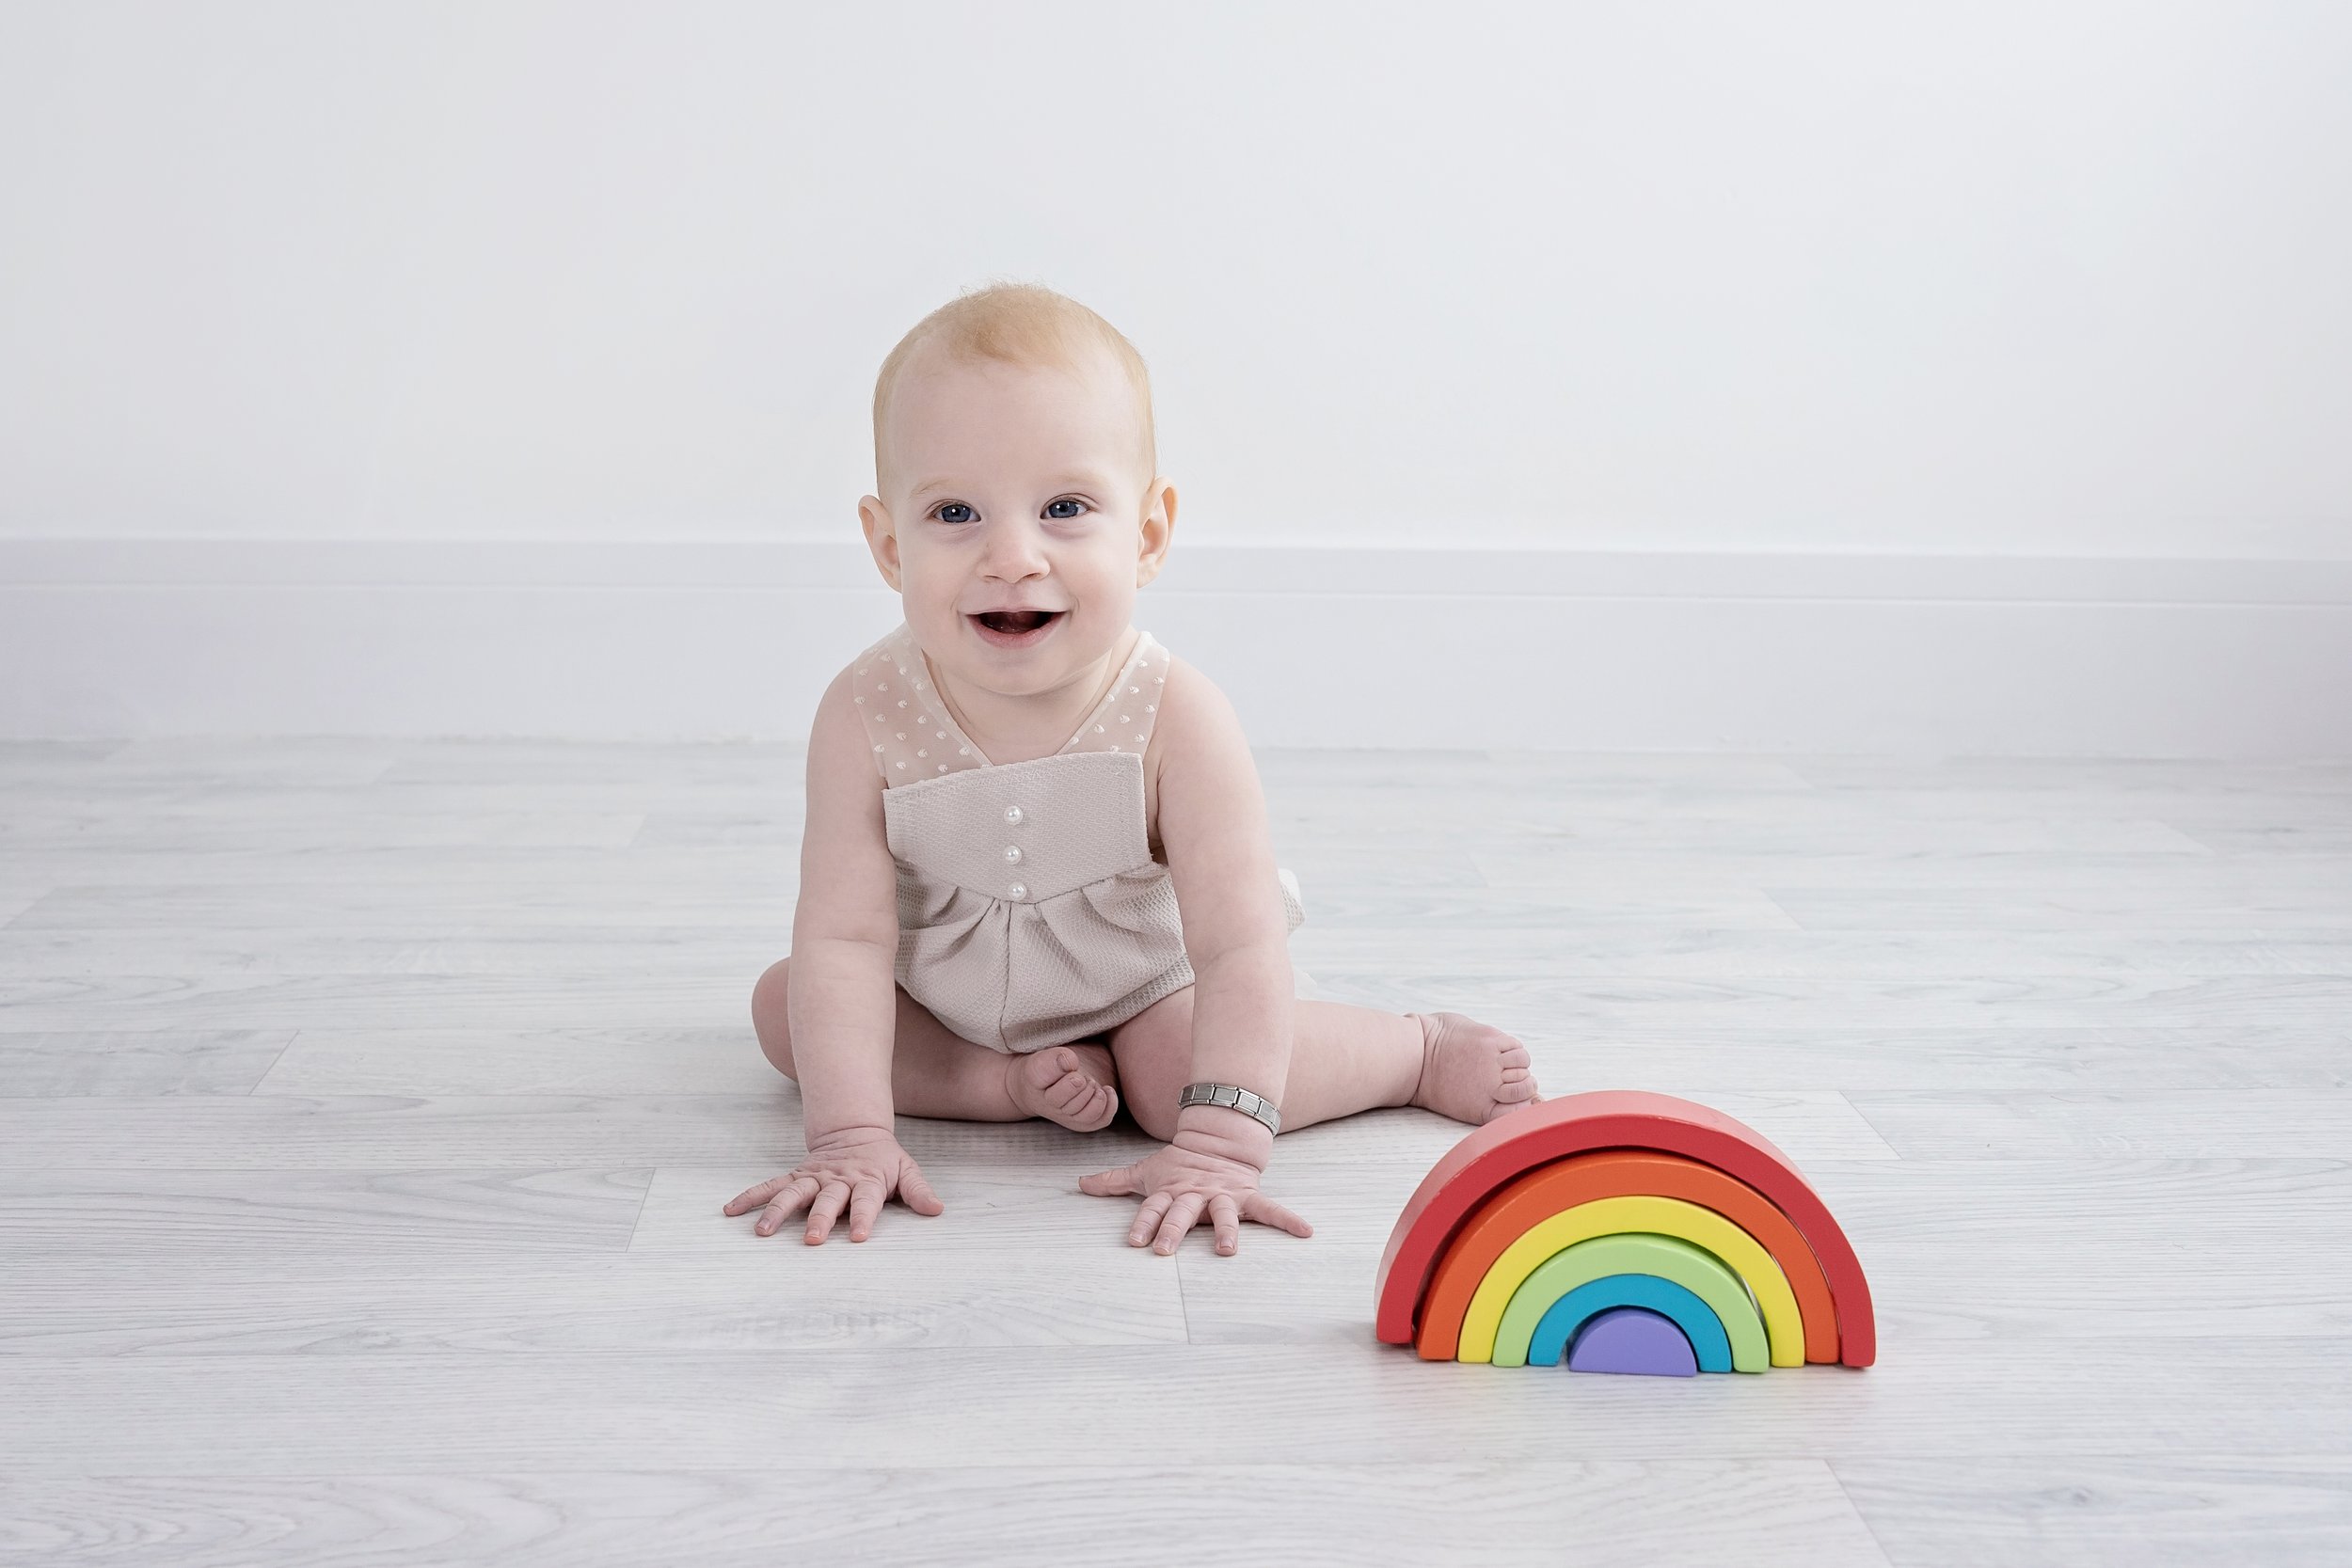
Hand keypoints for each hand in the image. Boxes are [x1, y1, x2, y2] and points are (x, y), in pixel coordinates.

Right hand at [721, 1126, 943, 1243]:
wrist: (855, 1130)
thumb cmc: (882, 1159)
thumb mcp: (906, 1170)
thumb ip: (918, 1191)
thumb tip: (937, 1209)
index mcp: (866, 1180)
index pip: (866, 1201)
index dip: (864, 1218)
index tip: (859, 1238)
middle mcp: (837, 1180)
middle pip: (827, 1200)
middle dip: (819, 1219)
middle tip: (810, 1240)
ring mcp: (813, 1178)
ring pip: (793, 1193)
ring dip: (776, 1211)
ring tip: (760, 1231)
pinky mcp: (795, 1177)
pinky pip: (770, 1186)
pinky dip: (750, 1197)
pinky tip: (731, 1210)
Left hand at [1077, 1136, 1312, 1256]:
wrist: (1219, 1138)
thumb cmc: (1179, 1164)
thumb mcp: (1146, 1171)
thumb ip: (1115, 1181)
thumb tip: (1080, 1185)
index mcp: (1171, 1191)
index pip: (1153, 1208)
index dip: (1143, 1223)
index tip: (1134, 1242)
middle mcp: (1196, 1195)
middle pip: (1183, 1213)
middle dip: (1173, 1230)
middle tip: (1164, 1250)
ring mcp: (1223, 1196)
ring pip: (1223, 1215)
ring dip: (1225, 1232)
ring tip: (1228, 1251)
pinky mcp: (1248, 1197)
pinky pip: (1271, 1210)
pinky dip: (1288, 1220)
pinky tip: (1306, 1231)